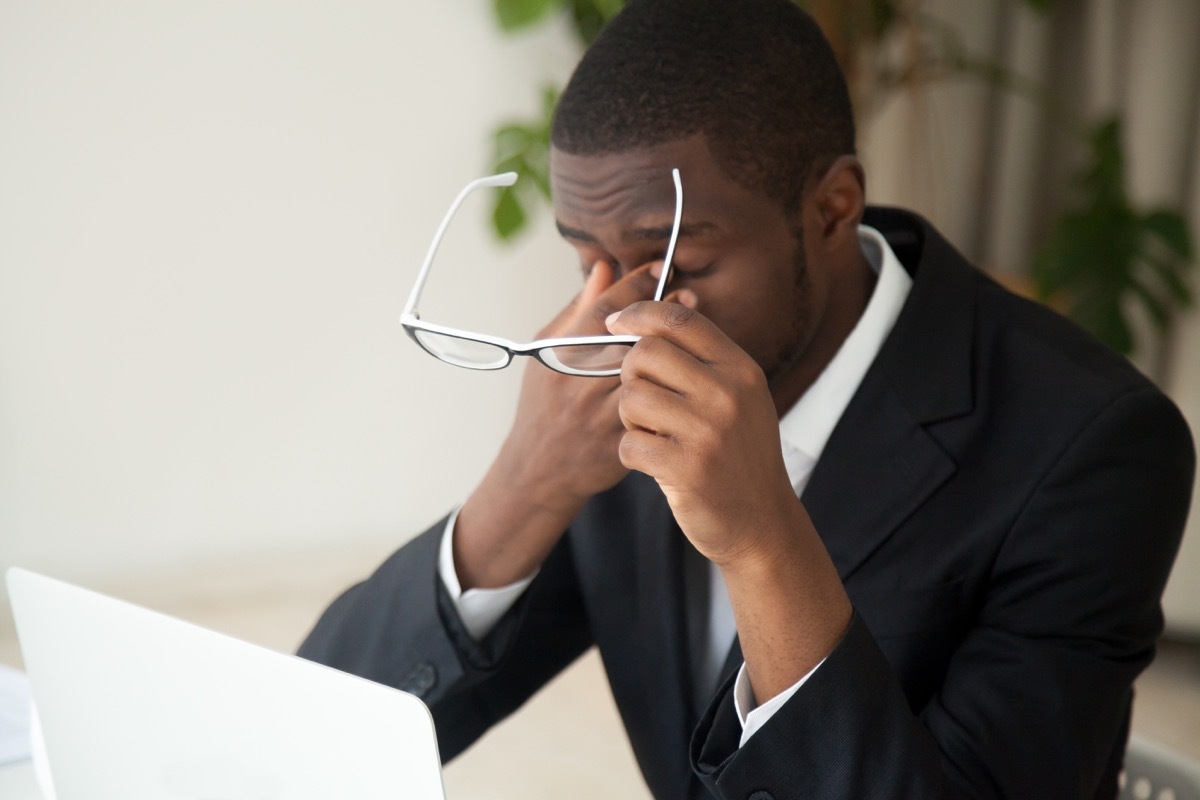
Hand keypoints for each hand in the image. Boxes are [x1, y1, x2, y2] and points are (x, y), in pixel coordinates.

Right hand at [454, 260, 665, 588]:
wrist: (539, 472)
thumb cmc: (544, 404)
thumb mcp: (548, 354)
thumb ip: (578, 310)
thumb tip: (604, 267)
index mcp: (557, 356)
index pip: (602, 309)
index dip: (634, 284)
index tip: (660, 268)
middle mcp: (577, 384)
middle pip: (628, 338)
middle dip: (661, 313)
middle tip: (689, 295)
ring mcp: (599, 415)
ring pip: (645, 374)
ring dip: (672, 349)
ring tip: (694, 331)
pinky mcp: (618, 442)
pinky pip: (653, 410)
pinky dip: (671, 389)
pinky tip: (689, 374)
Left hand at [606, 298, 797, 565]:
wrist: (762, 521)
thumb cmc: (739, 454)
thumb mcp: (740, 397)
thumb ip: (703, 360)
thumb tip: (646, 319)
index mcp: (740, 369)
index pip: (679, 320)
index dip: (639, 313)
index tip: (616, 321)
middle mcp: (728, 393)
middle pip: (646, 354)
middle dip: (632, 376)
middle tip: (645, 402)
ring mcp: (708, 431)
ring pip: (631, 398)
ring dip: (631, 419)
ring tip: (655, 435)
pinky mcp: (687, 468)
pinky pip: (629, 443)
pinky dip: (633, 454)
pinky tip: (655, 463)